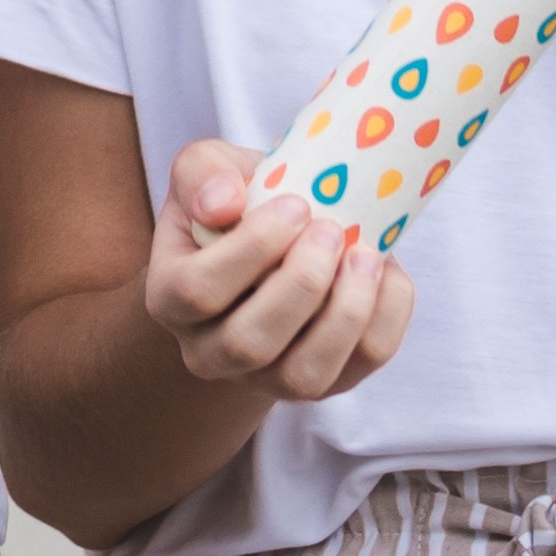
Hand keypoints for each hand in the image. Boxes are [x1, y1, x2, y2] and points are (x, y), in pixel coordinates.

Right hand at [147, 143, 412, 396]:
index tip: (296, 205)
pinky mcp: (323, 385)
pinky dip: (384, 320)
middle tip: (331, 230)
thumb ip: (202, 174)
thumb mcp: (206, 170)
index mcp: (170, 298)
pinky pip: (357, 369)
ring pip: (303, 376)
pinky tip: (386, 273)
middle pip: (248, 343)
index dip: (252, 250)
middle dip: (301, 284)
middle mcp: (209, 352)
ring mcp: (266, 379)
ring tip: (366, 256)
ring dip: (344, 314)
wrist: (272, 245)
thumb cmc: (235, 204)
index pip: (197, 291)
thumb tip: (224, 205)